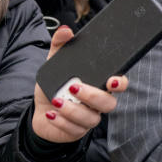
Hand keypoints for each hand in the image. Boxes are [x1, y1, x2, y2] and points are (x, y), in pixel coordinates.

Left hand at [31, 26, 128, 142]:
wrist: (42, 109)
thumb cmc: (55, 85)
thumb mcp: (54, 63)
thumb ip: (60, 45)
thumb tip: (65, 30)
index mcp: (99, 84)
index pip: (119, 84)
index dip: (120, 83)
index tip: (112, 81)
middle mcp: (99, 103)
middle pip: (109, 104)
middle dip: (92, 96)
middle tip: (73, 87)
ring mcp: (89, 118)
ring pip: (91, 119)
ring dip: (73, 110)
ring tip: (57, 101)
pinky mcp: (77, 131)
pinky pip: (75, 130)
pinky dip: (61, 122)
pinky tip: (51, 114)